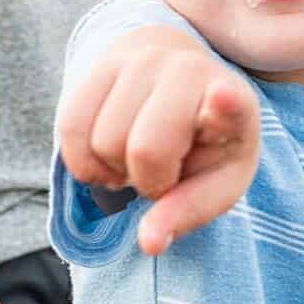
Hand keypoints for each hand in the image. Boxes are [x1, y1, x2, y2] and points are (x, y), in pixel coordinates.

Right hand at [56, 29, 260, 255]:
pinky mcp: (102, 62)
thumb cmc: (204, 144)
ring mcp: (143, 60)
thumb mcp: (216, 183)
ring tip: (138, 156)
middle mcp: (188, 71)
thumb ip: (187, 213)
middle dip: (147, 180)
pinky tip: (108, 156)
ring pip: (102, 141)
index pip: (229, 104)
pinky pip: (69, 126)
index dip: (224, 105)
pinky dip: (83, 160)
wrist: (180, 83)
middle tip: (163, 172)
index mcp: (235, 104)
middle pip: (144, 150)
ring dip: (114, 168)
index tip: (222, 96)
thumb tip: (149, 243)